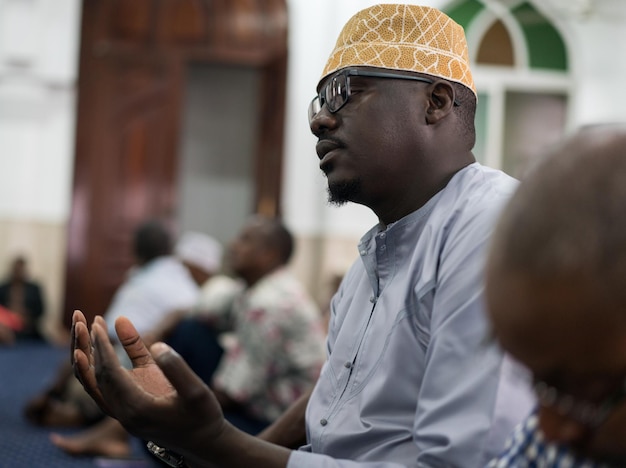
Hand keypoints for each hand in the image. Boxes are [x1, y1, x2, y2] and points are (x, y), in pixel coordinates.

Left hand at [70, 310, 227, 455]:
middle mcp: (124, 413)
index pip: (110, 375)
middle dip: (91, 347)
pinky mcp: (133, 403)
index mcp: (137, 410)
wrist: (204, 443)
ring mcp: (126, 410)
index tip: (96, 324)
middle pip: (98, 377)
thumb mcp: (196, 392)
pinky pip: (115, 381)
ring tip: (90, 326)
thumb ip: (176, 368)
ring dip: (93, 354)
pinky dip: (111, 360)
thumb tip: (157, 344)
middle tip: (87, 320)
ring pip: (100, 381)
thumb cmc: (203, 417)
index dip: (103, 348)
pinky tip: (116, 336)